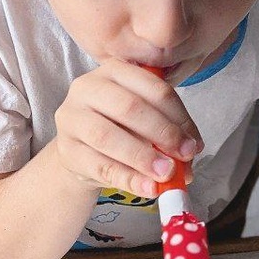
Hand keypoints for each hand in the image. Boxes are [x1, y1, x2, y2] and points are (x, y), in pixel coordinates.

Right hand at [53, 60, 202, 197]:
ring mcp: (71, 117)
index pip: (152, 87)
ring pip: (107, 136)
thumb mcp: (144, 120)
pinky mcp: (66, 149)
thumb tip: (191, 151)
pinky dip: (127, 179)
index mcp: (114, 70)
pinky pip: (98, 165)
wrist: (82, 149)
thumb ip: (168, 131)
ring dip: (142, 157)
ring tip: (166, 174)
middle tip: (183, 156)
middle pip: (128, 107)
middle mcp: (87, 87)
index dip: (178, 116)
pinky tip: (148, 188)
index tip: (193, 143)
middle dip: (161, 133)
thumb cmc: (119, 127)